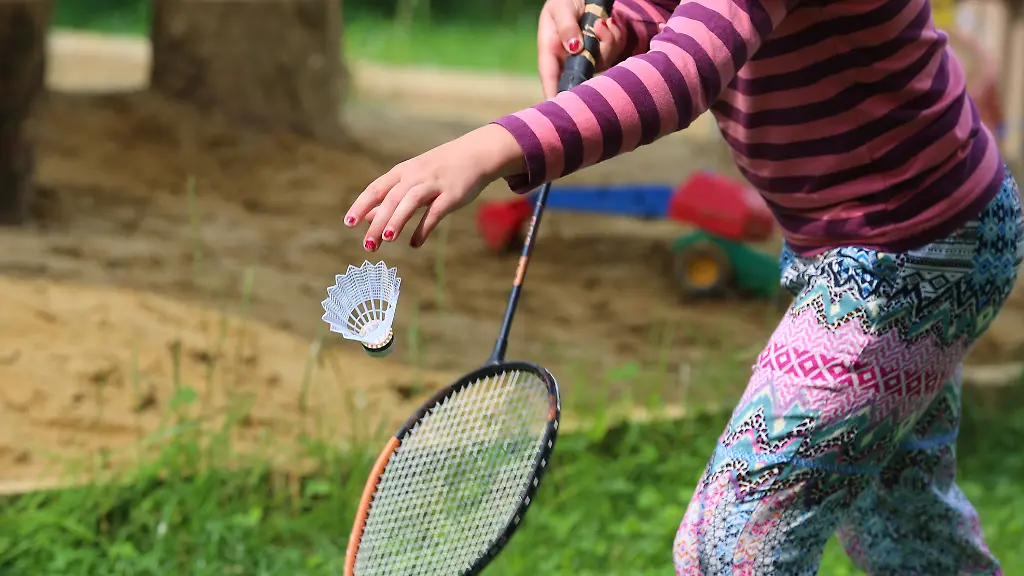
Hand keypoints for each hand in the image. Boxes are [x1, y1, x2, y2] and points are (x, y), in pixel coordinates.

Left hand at [345, 124, 525, 249]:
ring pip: (411, 201)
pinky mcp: (451, 194)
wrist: (475, 154)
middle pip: (391, 198)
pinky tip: (415, 244)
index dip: (362, 205)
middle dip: (378, 221)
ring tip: (387, 239)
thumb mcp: (411, 179)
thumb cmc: (439, 170)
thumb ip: (390, 198)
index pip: (376, 189)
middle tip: (368, 245)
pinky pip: (435, 211)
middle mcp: (415, 176)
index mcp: (402, 172)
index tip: (349, 223)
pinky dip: (424, 228)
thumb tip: (367, 218)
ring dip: (398, 220)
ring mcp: (433, 184)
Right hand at [538, 0, 624, 98]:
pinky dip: (614, 34)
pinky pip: (614, 51)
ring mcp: (586, 57)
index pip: (551, 79)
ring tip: (601, 20)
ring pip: (603, 62)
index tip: (562, 110)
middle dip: (598, 55)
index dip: (555, 96)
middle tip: (597, 26)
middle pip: (583, 76)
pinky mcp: (601, 52)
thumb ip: (566, 27)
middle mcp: (568, 60)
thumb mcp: (560, 8)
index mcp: (550, 52)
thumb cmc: (564, 0)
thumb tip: (574, 48)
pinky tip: (607, 21)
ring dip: (608, 39)